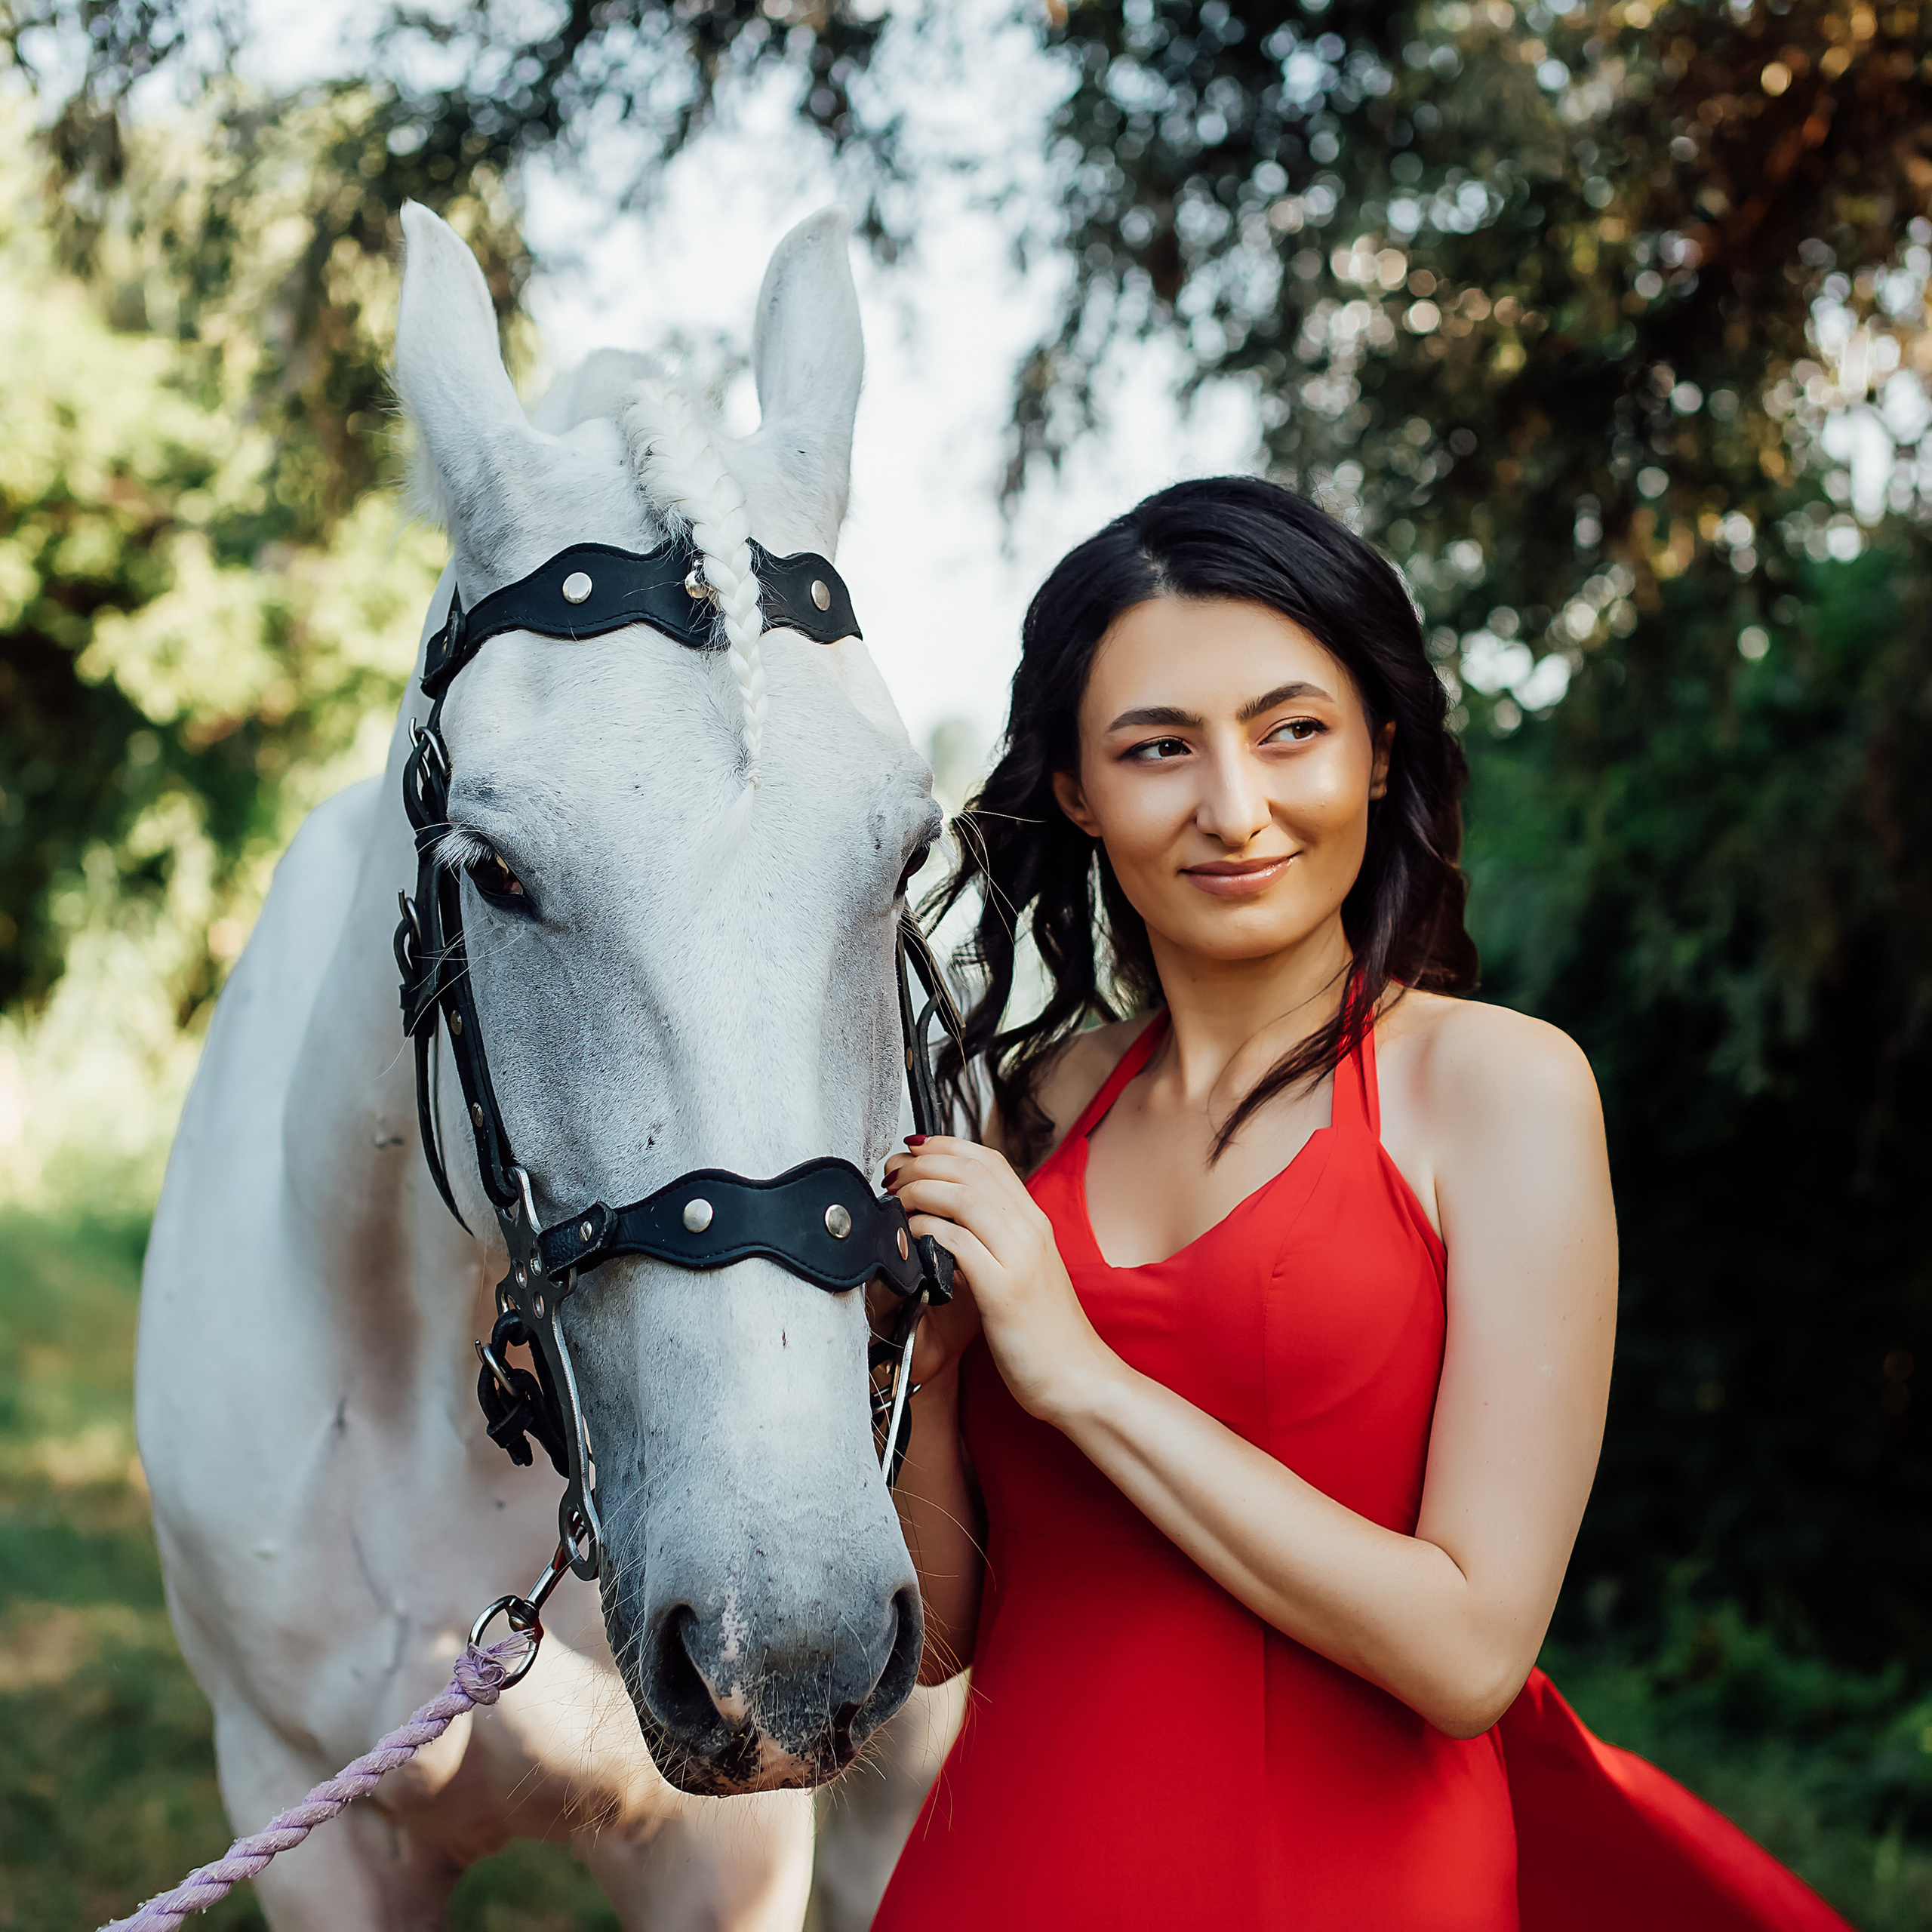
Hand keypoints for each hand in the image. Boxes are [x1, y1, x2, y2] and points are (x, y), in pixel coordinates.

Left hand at [883, 1136, 1112, 1423]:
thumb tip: (951, 1220)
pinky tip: (910, 1234)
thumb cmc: (1046, 1332)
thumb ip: (996, 1242)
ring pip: (964, 1197)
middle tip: (892, 1172)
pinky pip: (958, 1241)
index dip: (946, 1146)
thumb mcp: (1023, 1272)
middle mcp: (1031, 1230)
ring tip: (896, 1198)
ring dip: (920, 1189)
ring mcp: (1019, 1257)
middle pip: (972, 1170)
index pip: (989, 1161)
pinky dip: (927, 1229)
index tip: (913, 1150)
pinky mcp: (1004, 1290)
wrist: (1077, 1377)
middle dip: (923, 1162)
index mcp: (1035, 1223)